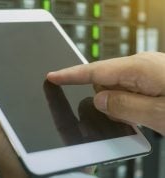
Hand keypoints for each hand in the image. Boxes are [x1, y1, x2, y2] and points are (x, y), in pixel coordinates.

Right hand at [47, 52, 164, 135]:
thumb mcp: (159, 113)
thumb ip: (124, 106)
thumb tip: (99, 101)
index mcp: (140, 68)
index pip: (94, 71)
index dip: (70, 75)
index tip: (52, 76)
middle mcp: (142, 65)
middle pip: (104, 82)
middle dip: (104, 101)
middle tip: (120, 119)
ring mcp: (149, 70)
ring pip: (117, 89)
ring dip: (120, 105)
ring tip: (142, 117)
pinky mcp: (154, 78)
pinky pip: (129, 90)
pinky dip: (130, 103)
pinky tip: (145, 113)